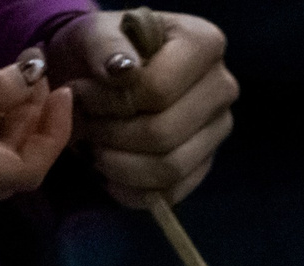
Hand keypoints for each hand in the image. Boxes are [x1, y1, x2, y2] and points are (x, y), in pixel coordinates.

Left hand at [46, 10, 235, 207]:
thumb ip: (104, 43)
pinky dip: (129, 190)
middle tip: (84, 125)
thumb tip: (122, 70)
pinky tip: (107, 171)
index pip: (158, 90)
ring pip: (168, 169)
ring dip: (117, 165)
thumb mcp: (92, 32)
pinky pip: (169, 194)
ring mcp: (216, 131)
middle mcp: (221, 88)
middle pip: (164, 134)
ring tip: (92, 146)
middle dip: (112, 136)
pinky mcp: (204, 166)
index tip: (81, 94)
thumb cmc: (101, 49)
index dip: (113, 101)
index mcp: (204, 43)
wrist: (104, 74)